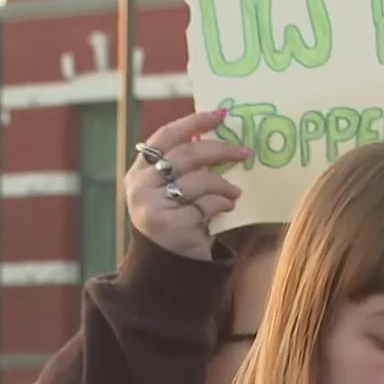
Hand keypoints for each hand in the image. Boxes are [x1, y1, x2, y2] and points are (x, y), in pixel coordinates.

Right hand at [127, 108, 249, 261]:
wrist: (167, 269)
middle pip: (187, 155)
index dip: (194, 122)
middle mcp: (141, 188)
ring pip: (200, 180)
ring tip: (235, 192)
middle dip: (220, 150)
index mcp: (138, 173)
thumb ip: (181, 168)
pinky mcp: (173, 226)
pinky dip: (222, 204)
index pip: (166, 137)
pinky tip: (226, 208)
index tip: (221, 114)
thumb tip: (214, 135)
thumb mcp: (168, 192)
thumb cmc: (173, 224)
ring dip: (224, 184)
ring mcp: (155, 208)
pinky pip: (207, 205)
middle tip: (244, 152)